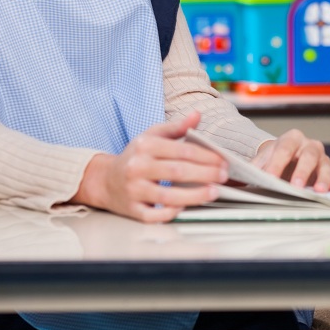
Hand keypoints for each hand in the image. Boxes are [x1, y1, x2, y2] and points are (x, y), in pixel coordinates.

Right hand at [73, 111, 228, 222]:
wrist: (105, 180)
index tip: (223, 161)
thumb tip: (197, 115)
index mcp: (145, 146)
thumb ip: (176, 127)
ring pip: (168, 195)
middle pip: (177, 172)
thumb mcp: (152, 136)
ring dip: (195, 195)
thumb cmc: (135, 156)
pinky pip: (154, 214)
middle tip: (223, 176)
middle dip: (205, 174)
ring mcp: (133, 190)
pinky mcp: (131, 209)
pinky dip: (171, 212)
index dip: (205, 156)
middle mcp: (137, 167)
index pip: (181, 150)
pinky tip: (186, 207)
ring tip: (214, 192)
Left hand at [252, 129, 329, 191]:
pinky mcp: (329, 170)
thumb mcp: (262, 160)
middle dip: (302, 171)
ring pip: (325, 165)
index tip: (269, 177)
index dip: (277, 163)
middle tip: (295, 186)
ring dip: (323, 178)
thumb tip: (231, 177)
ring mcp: (322, 158)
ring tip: (318, 191)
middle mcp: (309, 145)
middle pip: (309, 155)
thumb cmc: (274, 159)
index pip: (284, 149)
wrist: (286, 158)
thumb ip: (251, 168)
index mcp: (291, 139)